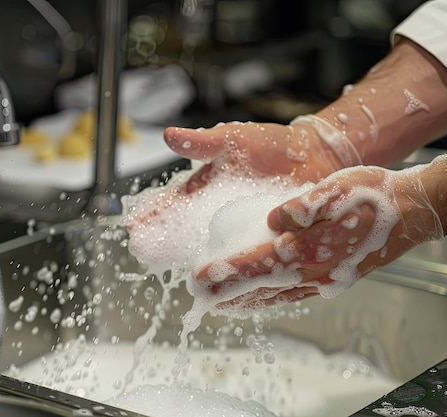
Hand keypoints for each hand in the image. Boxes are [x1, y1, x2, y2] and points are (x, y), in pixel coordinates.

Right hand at [123, 118, 357, 265]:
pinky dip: (234, 272)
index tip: (134, 225)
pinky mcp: (262, 242)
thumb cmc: (271, 145)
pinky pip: (245, 259)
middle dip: (163, 242)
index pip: (172, 203)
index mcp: (205, 190)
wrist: (312, 156)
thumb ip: (203, 143)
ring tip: (182, 276)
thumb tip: (169, 135)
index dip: (153, 213)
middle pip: (183, 232)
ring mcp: (238, 230)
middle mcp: (216, 214)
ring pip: (211, 250)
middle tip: (143, 253)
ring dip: (196, 262)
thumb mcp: (233, 140)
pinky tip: (225, 286)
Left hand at [192, 165, 442, 310]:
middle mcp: (317, 271)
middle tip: (200, 300)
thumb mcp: (337, 189)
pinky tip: (262, 300)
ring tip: (222, 306)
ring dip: (248, 302)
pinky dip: (273, 301)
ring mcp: (326, 280)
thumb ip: (303, 208)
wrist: (411, 213)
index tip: (201, 277)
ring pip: (278, 297)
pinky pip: (295, 296)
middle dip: (229, 294)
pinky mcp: (333, 281)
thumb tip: (274, 221)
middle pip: (263, 287)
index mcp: (313, 248)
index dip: (229, 271)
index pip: (259, 263)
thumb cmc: (374, 197)